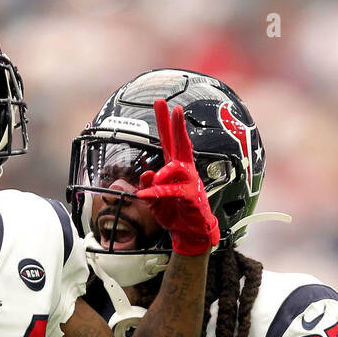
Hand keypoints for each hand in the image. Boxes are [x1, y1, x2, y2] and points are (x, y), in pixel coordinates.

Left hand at [135, 99, 219, 255]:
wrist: (189, 233)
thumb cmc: (174, 213)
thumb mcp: (154, 199)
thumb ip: (148, 186)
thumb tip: (146, 173)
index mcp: (174, 167)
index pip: (168, 140)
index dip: (164, 121)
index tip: (160, 102)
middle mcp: (184, 170)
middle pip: (181, 143)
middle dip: (178, 126)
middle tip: (176, 109)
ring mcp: (189, 182)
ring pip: (178, 167)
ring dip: (166, 171)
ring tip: (156, 179)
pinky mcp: (191, 196)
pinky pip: (173, 191)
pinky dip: (158, 193)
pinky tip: (146, 194)